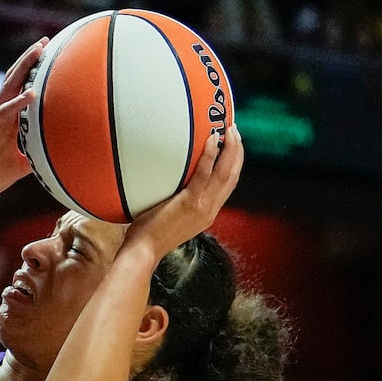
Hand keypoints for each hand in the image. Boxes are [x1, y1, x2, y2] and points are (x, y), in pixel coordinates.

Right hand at [0, 38, 44, 197]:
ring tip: (38, 52)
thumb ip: (36, 155)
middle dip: (29, 59)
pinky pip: (3, 113)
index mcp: (7, 118)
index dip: (33, 70)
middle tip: (44, 41)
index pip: (20, 87)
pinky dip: (17, 102)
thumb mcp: (21, 165)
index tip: (48, 53)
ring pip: (8, 86)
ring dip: (24, 68)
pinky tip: (31, 93)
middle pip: (14, 78)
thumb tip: (60, 158)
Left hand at [127, 124, 243, 253]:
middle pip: (233, 176)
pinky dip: (210, 156)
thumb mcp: (171, 217)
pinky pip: (204, 175)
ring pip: (226, 173)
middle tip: (235, 131)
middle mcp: (210, 209)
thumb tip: (165, 180)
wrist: (144, 251)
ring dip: (230, 149)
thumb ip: (176, 200)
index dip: (234, 164)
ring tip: (229, 129)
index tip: (233, 146)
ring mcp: (203, 206)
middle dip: (237, 152)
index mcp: (207, 212)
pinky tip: (211, 140)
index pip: (228, 185)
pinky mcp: (190, 203)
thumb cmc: (149, 234)